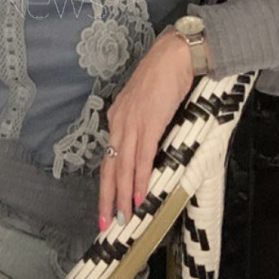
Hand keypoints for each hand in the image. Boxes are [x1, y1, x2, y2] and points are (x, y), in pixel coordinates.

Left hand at [99, 31, 193, 232]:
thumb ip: (144, 123)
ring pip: (123, 167)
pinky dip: (139, 178)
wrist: (174, 55)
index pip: (110, 157)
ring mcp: (132, 123)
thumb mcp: (149, 104)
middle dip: (106, 198)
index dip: (107, 183)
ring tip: (123, 217)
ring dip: (122, 195)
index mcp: (118, 117)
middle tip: (104, 223)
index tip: (106, 203)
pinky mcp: (149, 123)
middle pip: (110, 167)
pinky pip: (142, 157)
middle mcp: (119, 122)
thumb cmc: (165, 75)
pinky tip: (138, 195)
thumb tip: (149, 146)